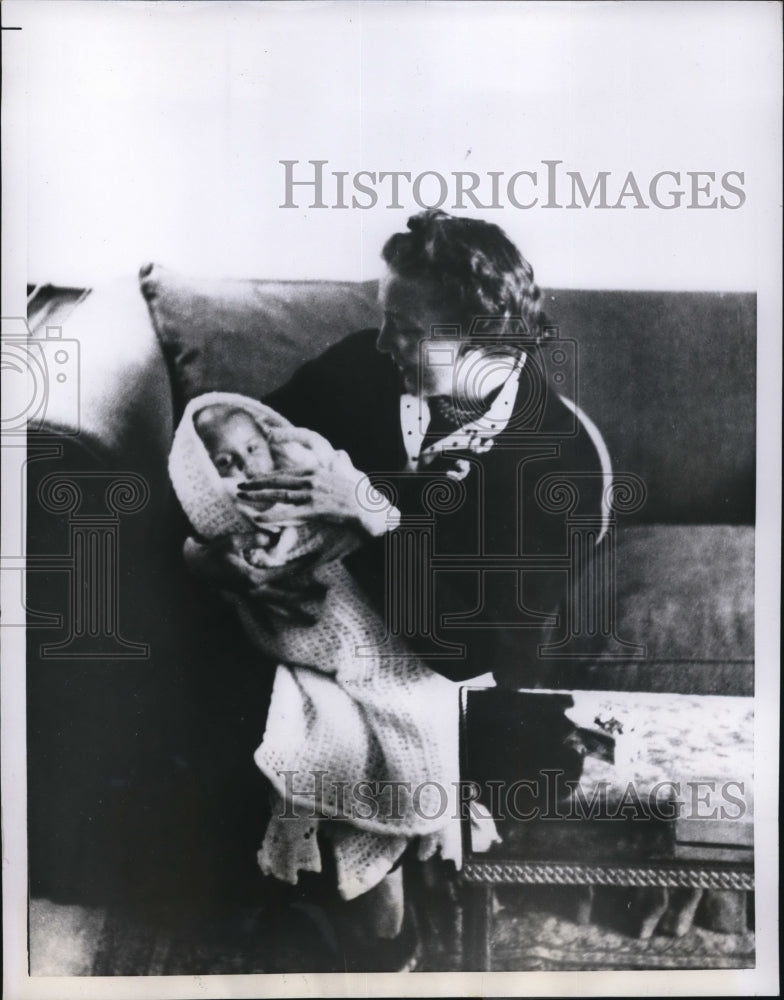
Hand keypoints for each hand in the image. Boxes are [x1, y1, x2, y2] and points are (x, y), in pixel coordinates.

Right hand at [183, 534, 324, 625]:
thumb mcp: (232, 541)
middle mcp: (254, 592)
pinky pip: (258, 614)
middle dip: (306, 594)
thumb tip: (271, 539)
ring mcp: (249, 598)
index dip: (302, 565)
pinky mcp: (243, 600)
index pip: (284, 572)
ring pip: (276, 609)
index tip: (317, 558)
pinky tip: (275, 634)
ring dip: (295, 614)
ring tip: (312, 621)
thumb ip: (253, 540)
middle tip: (326, 593)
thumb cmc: (214, 551)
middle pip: (286, 595)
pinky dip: (266, 624)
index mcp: (253, 578)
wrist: (195, 566)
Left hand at [237, 428, 395, 533]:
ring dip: (259, 496)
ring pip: (280, 494)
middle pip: (279, 480)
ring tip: (242, 499)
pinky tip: (259, 518)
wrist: (373, 509)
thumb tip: (341, 452)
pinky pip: (290, 513)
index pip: (287, 472)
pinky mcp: (317, 508)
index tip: (254, 479)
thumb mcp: (353, 474)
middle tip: (240, 487)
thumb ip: (344, 463)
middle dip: (257, 484)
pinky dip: (274, 516)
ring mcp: (314, 494)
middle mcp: (313, 479)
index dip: (269, 475)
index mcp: (319, 471)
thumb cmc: (364, 494)